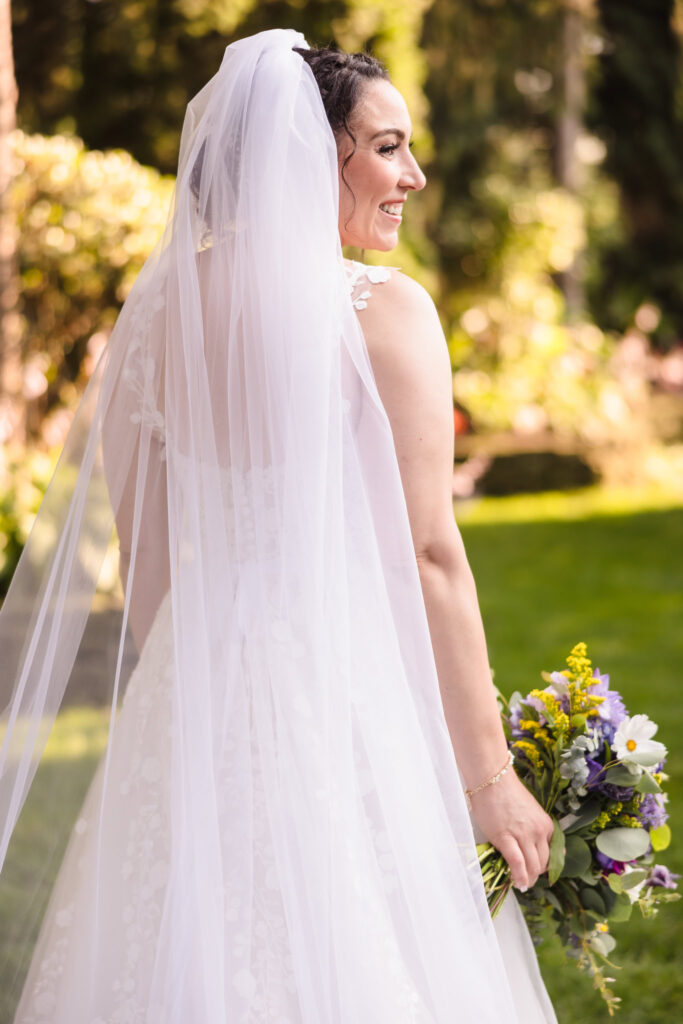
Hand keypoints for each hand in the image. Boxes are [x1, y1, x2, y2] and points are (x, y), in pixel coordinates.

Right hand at [469, 770, 553, 890]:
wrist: (493, 779)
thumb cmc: (507, 793)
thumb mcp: (531, 811)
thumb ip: (536, 828)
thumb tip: (534, 848)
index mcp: (547, 825)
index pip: (552, 855)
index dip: (544, 866)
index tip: (536, 870)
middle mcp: (539, 832)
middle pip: (542, 864)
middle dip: (536, 874)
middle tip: (527, 879)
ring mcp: (523, 835)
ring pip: (532, 867)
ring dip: (528, 879)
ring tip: (522, 884)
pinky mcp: (506, 838)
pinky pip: (517, 863)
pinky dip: (519, 876)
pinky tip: (518, 883)